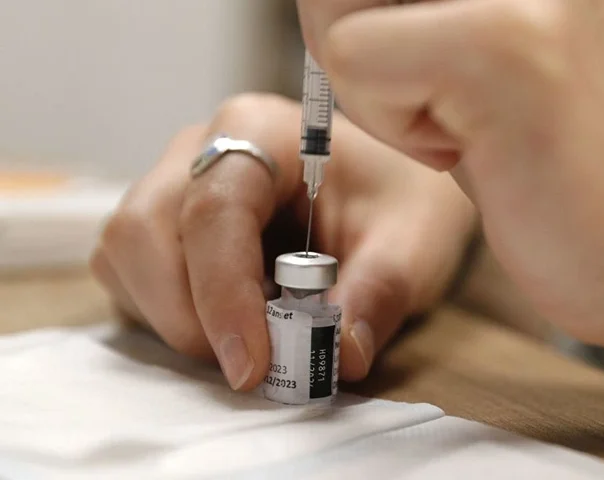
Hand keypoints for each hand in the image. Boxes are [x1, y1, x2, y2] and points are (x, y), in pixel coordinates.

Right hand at [90, 93, 474, 390]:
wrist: (387, 178)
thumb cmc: (398, 197)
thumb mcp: (410, 244)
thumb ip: (377, 295)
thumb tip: (339, 357)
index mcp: (262, 130)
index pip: (212, 212)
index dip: (222, 295)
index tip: (250, 367)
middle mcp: (201, 147)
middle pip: (144, 232)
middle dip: (188, 316)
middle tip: (252, 364)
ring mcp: (174, 182)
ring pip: (126, 255)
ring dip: (174, 319)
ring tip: (248, 339)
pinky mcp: (165, 221)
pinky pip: (133, 273)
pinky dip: (168, 314)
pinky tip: (229, 321)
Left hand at [296, 0, 603, 348]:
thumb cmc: (569, 175)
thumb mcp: (486, 67)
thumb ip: (416, 24)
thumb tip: (326, 4)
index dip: (360, 21)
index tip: (421, 78)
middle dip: (358, 52)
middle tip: (443, 111)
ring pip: (335, 11)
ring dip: (378, 97)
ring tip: (468, 132)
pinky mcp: (503, 45)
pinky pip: (356, 60)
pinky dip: (393, 127)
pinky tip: (470, 153)